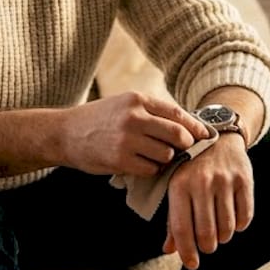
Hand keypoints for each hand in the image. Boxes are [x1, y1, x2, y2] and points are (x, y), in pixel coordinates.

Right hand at [58, 92, 210, 176]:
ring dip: (164, 159)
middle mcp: (134, 117)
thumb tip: (189, 124)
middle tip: (181, 150)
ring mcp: (127, 139)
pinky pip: (151, 169)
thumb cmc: (100, 120)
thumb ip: (152, 112)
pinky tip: (139, 164)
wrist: (64, 134)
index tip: (205, 136)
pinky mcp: (120, 160)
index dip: (196, 127)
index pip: (178, 114)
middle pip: (177, 135)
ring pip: (166, 154)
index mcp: (138, 99)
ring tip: (151, 156)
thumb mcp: (125, 104)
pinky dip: (150, 169)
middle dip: (184, 145)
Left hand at [162, 134, 253, 268]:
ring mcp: (224, 180)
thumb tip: (170, 250)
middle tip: (207, 246)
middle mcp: (201, 183)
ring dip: (223, 237)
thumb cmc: (191, 167)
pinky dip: (240, 226)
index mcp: (179, 186)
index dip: (187, 252)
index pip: (181, 229)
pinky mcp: (244, 179)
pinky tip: (234, 221)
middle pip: (206, 233)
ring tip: (219, 232)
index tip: (192, 264)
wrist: (217, 135)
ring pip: (227, 228)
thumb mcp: (176, 187)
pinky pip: (245, 216)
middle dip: (207, 247)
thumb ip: (173, 219)